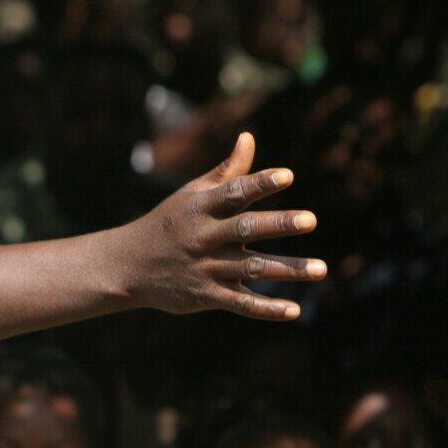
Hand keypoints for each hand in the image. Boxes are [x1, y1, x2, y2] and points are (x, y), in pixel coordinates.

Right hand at [120, 133, 324, 318]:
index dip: (259, 183)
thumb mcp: (191, 195)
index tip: (287, 176)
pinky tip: (294, 310)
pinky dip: (266, 309)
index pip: (233, 193)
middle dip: (278, 224)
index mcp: (201, 208)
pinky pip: (240, 304)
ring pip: (251, 268)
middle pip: (245, 229)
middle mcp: (204, 237)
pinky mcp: (205, 296)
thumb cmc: (168, 223)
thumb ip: (226, 172)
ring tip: (321, 269)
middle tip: (310, 220)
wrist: (126, 265)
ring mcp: (205, 267)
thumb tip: (249, 137)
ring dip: (287, 269)